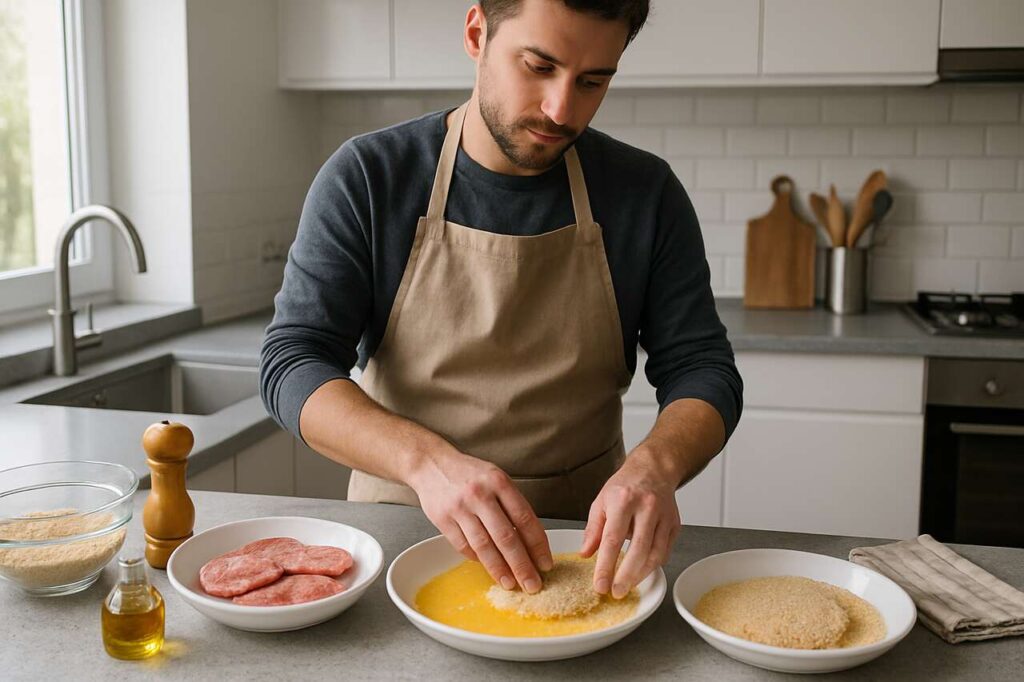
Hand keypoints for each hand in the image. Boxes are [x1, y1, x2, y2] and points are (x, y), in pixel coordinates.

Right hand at [409, 451, 552, 592]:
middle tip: (532, 584)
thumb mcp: (496, 479)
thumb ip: (511, 505)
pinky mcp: (442, 519)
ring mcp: (460, 507)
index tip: (545, 563)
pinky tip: (487, 566)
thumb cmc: (469, 474)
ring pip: (484, 546)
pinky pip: (464, 546)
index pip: (525, 519)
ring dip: (499, 569)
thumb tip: (530, 542)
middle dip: (522, 565)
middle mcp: (480, 494)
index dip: (537, 545)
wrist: (431, 464)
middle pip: (506, 537)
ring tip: (510, 583)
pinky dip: (477, 559)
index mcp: (499, 482)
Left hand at [580, 456, 680, 598]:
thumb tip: (585, 554)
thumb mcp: (601, 501)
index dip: (606, 566)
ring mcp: (663, 516)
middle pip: (638, 549)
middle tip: (615, 592)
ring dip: (641, 574)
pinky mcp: (675, 524)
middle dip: (626, 576)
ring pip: (655, 553)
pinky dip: (653, 564)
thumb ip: (594, 529)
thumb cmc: (624, 486)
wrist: (653, 469)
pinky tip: (642, 570)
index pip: (613, 540)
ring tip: (627, 585)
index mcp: (623, 501)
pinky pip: (665, 550)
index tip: (600, 585)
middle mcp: (646, 508)